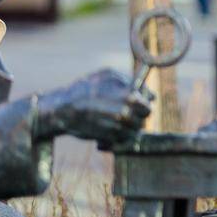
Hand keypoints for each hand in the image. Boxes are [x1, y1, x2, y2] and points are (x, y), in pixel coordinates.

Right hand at [36, 69, 151, 144]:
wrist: (64, 109)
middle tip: (124, 110)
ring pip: (134, 131)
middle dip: (136, 115)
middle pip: (143, 119)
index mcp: (129, 97)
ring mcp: (118, 129)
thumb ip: (132, 83)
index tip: (136, 102)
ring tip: (111, 117)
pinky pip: (123, 140)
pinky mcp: (111, 140)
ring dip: (127, 126)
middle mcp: (126, 114)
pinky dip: (118, 136)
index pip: (148, 105)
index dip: (143, 104)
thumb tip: (151, 95)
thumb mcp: (109, 76)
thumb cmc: (87, 88)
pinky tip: (106, 127)